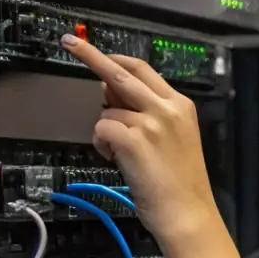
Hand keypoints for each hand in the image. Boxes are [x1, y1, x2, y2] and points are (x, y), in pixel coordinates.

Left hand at [60, 34, 239, 257]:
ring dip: (107, 131)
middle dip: (91, 55)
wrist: (188, 214)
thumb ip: (147, 114)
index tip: (97, 49)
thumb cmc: (180, 185)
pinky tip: (119, 161)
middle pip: (121, 72)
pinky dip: (103, 145)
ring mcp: (150, 122)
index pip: (143, 70)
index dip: (116, 58)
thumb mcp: (174, 140)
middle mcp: (167, 109)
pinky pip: (101, 129)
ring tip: (126, 156)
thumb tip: (112, 93)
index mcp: (180, 106)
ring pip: (107, 110)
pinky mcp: (133, 139)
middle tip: (70, 43)